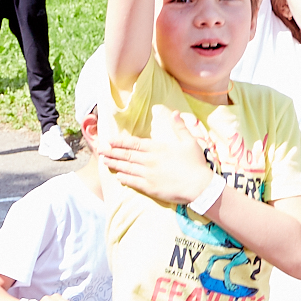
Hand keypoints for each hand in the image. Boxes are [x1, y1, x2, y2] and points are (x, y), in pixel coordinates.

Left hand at [101, 111, 218, 207]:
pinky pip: (133, 182)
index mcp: (157, 148)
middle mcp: (149, 160)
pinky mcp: (150, 188)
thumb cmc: (196, 164)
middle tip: (100, 150)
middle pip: (126, 155)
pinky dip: (124, 178)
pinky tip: (117, 176)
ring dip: (114, 164)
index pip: (133, 143)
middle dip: (111, 152)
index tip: (109, 140)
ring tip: (104, 161)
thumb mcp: (190, 141)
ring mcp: (148, 174)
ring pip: (126, 168)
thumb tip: (174, 113)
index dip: (119, 141)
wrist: (199, 186)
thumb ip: (180, 127)